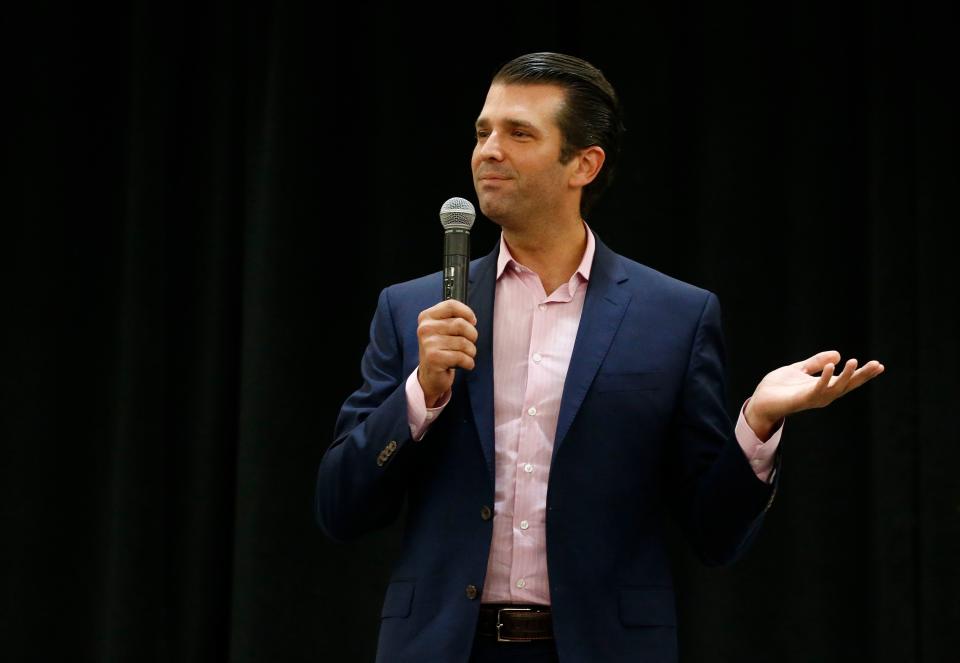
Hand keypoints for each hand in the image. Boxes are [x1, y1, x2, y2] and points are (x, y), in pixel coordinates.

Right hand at [416, 300, 478, 406]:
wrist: (430, 376)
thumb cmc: (441, 350)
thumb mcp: (442, 330)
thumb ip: (453, 319)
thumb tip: (471, 320)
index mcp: (427, 317)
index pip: (451, 305)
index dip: (467, 312)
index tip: (473, 322)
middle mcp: (425, 328)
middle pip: (461, 324)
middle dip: (472, 335)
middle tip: (469, 344)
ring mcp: (428, 343)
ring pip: (464, 342)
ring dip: (471, 351)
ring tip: (465, 356)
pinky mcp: (434, 358)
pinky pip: (462, 357)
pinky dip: (468, 362)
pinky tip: (464, 364)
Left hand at [745, 350, 884, 438]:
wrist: (760, 401)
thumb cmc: (778, 388)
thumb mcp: (799, 369)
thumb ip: (816, 362)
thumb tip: (837, 355)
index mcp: (823, 387)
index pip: (847, 380)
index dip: (863, 373)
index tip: (879, 365)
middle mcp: (822, 395)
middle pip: (847, 385)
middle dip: (862, 376)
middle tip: (877, 365)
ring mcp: (813, 398)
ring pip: (835, 388)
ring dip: (846, 376)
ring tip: (854, 362)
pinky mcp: (801, 399)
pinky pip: (816, 389)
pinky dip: (824, 378)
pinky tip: (830, 367)